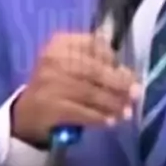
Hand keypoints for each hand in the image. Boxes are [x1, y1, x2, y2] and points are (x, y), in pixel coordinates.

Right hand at [12, 33, 140, 145]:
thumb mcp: (73, 65)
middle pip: (94, 70)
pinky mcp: (49, 106)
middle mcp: (53, 59)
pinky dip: (99, 117)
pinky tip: (110, 121)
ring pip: (90, 93)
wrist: (28, 112)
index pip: (93, 44)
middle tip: (136, 94)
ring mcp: (49, 83)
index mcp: (60, 43)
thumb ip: (99, 63)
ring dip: (112, 104)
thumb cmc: (58, 84)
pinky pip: (81, 112)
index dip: (114, 59)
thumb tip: (128, 74)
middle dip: (119, 84)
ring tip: (126, 112)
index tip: (130, 73)